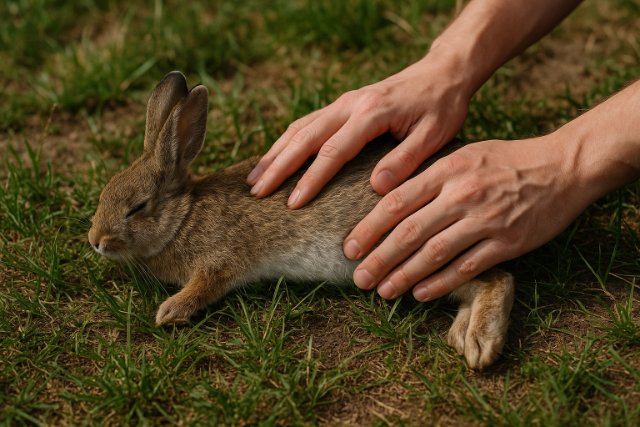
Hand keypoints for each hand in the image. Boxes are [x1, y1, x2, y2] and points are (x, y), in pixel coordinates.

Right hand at [246, 56, 470, 205]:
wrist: (443, 72)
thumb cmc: (442, 106)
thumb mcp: (435, 134)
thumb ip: (406, 160)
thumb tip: (376, 187)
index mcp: (371, 112)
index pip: (333, 150)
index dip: (311, 179)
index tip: (293, 203)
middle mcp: (350, 104)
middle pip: (304, 137)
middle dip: (278, 166)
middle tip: (256, 193)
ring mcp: (343, 103)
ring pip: (299, 128)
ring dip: (275, 153)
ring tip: (254, 179)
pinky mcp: (343, 105)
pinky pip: (307, 123)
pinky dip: (286, 142)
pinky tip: (275, 158)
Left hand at [343, 135, 595, 300]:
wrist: (562, 167)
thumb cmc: (506, 160)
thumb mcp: (463, 155)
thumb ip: (428, 176)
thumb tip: (387, 199)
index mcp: (446, 170)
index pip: (396, 202)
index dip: (369, 228)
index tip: (349, 248)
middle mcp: (462, 194)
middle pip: (409, 232)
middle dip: (379, 259)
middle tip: (359, 279)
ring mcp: (485, 219)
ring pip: (434, 253)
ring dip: (404, 275)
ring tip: (383, 291)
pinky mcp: (507, 242)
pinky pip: (467, 267)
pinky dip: (440, 283)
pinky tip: (420, 294)